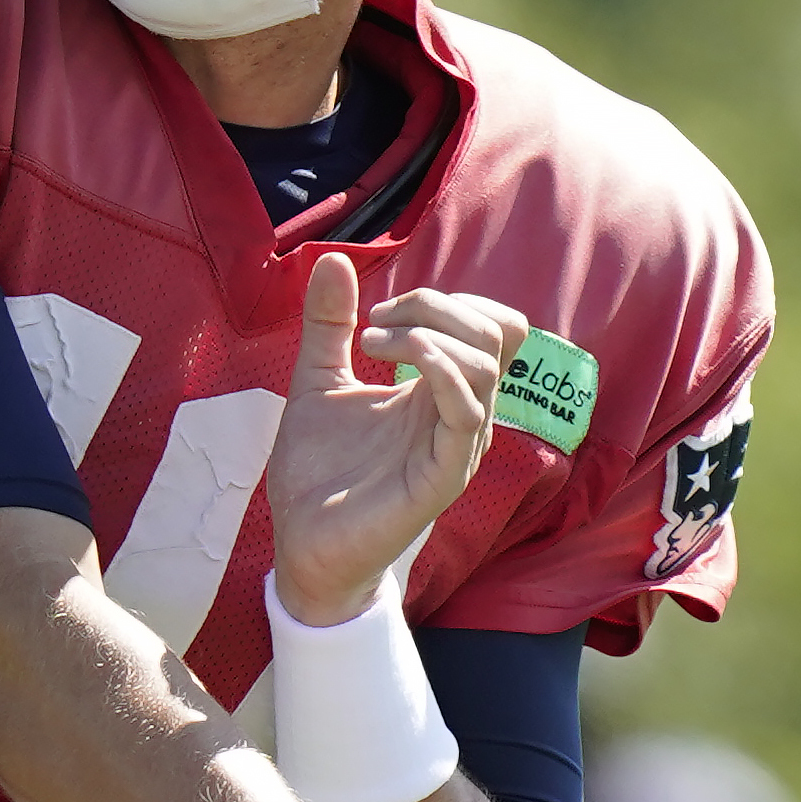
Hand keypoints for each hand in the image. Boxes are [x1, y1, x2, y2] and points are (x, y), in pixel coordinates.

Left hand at [267, 256, 527, 624]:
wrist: (303, 544)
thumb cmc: (318, 471)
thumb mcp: (317, 379)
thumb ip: (328, 324)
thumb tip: (334, 258)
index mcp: (441, 390)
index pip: (491, 325)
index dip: (444, 300)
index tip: (377, 314)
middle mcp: (461, 413)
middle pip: (497, 333)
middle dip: (436, 306)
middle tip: (375, 323)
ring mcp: (458, 446)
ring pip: (486, 365)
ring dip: (427, 335)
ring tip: (370, 343)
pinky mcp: (444, 477)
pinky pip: (468, 412)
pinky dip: (437, 370)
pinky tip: (392, 367)